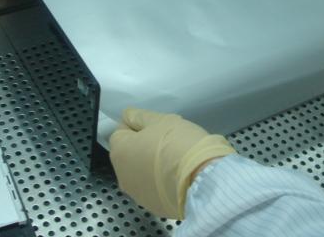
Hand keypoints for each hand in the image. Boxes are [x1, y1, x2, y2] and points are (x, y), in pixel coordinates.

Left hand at [109, 108, 235, 218]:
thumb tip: (128, 117)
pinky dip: (162, 181)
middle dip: (144, 146)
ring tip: (174, 159)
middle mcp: (122, 176)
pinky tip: (178, 176)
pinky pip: (154, 188)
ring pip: (141, 173)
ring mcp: (137, 195)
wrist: (203, 178)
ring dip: (151, 165)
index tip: (155, 127)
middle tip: (167, 141)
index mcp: (120, 152)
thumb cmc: (179, 144)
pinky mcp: (154, 207)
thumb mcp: (161, 120)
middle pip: (130, 154)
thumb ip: (140, 116)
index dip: (137, 126)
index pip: (120, 132)